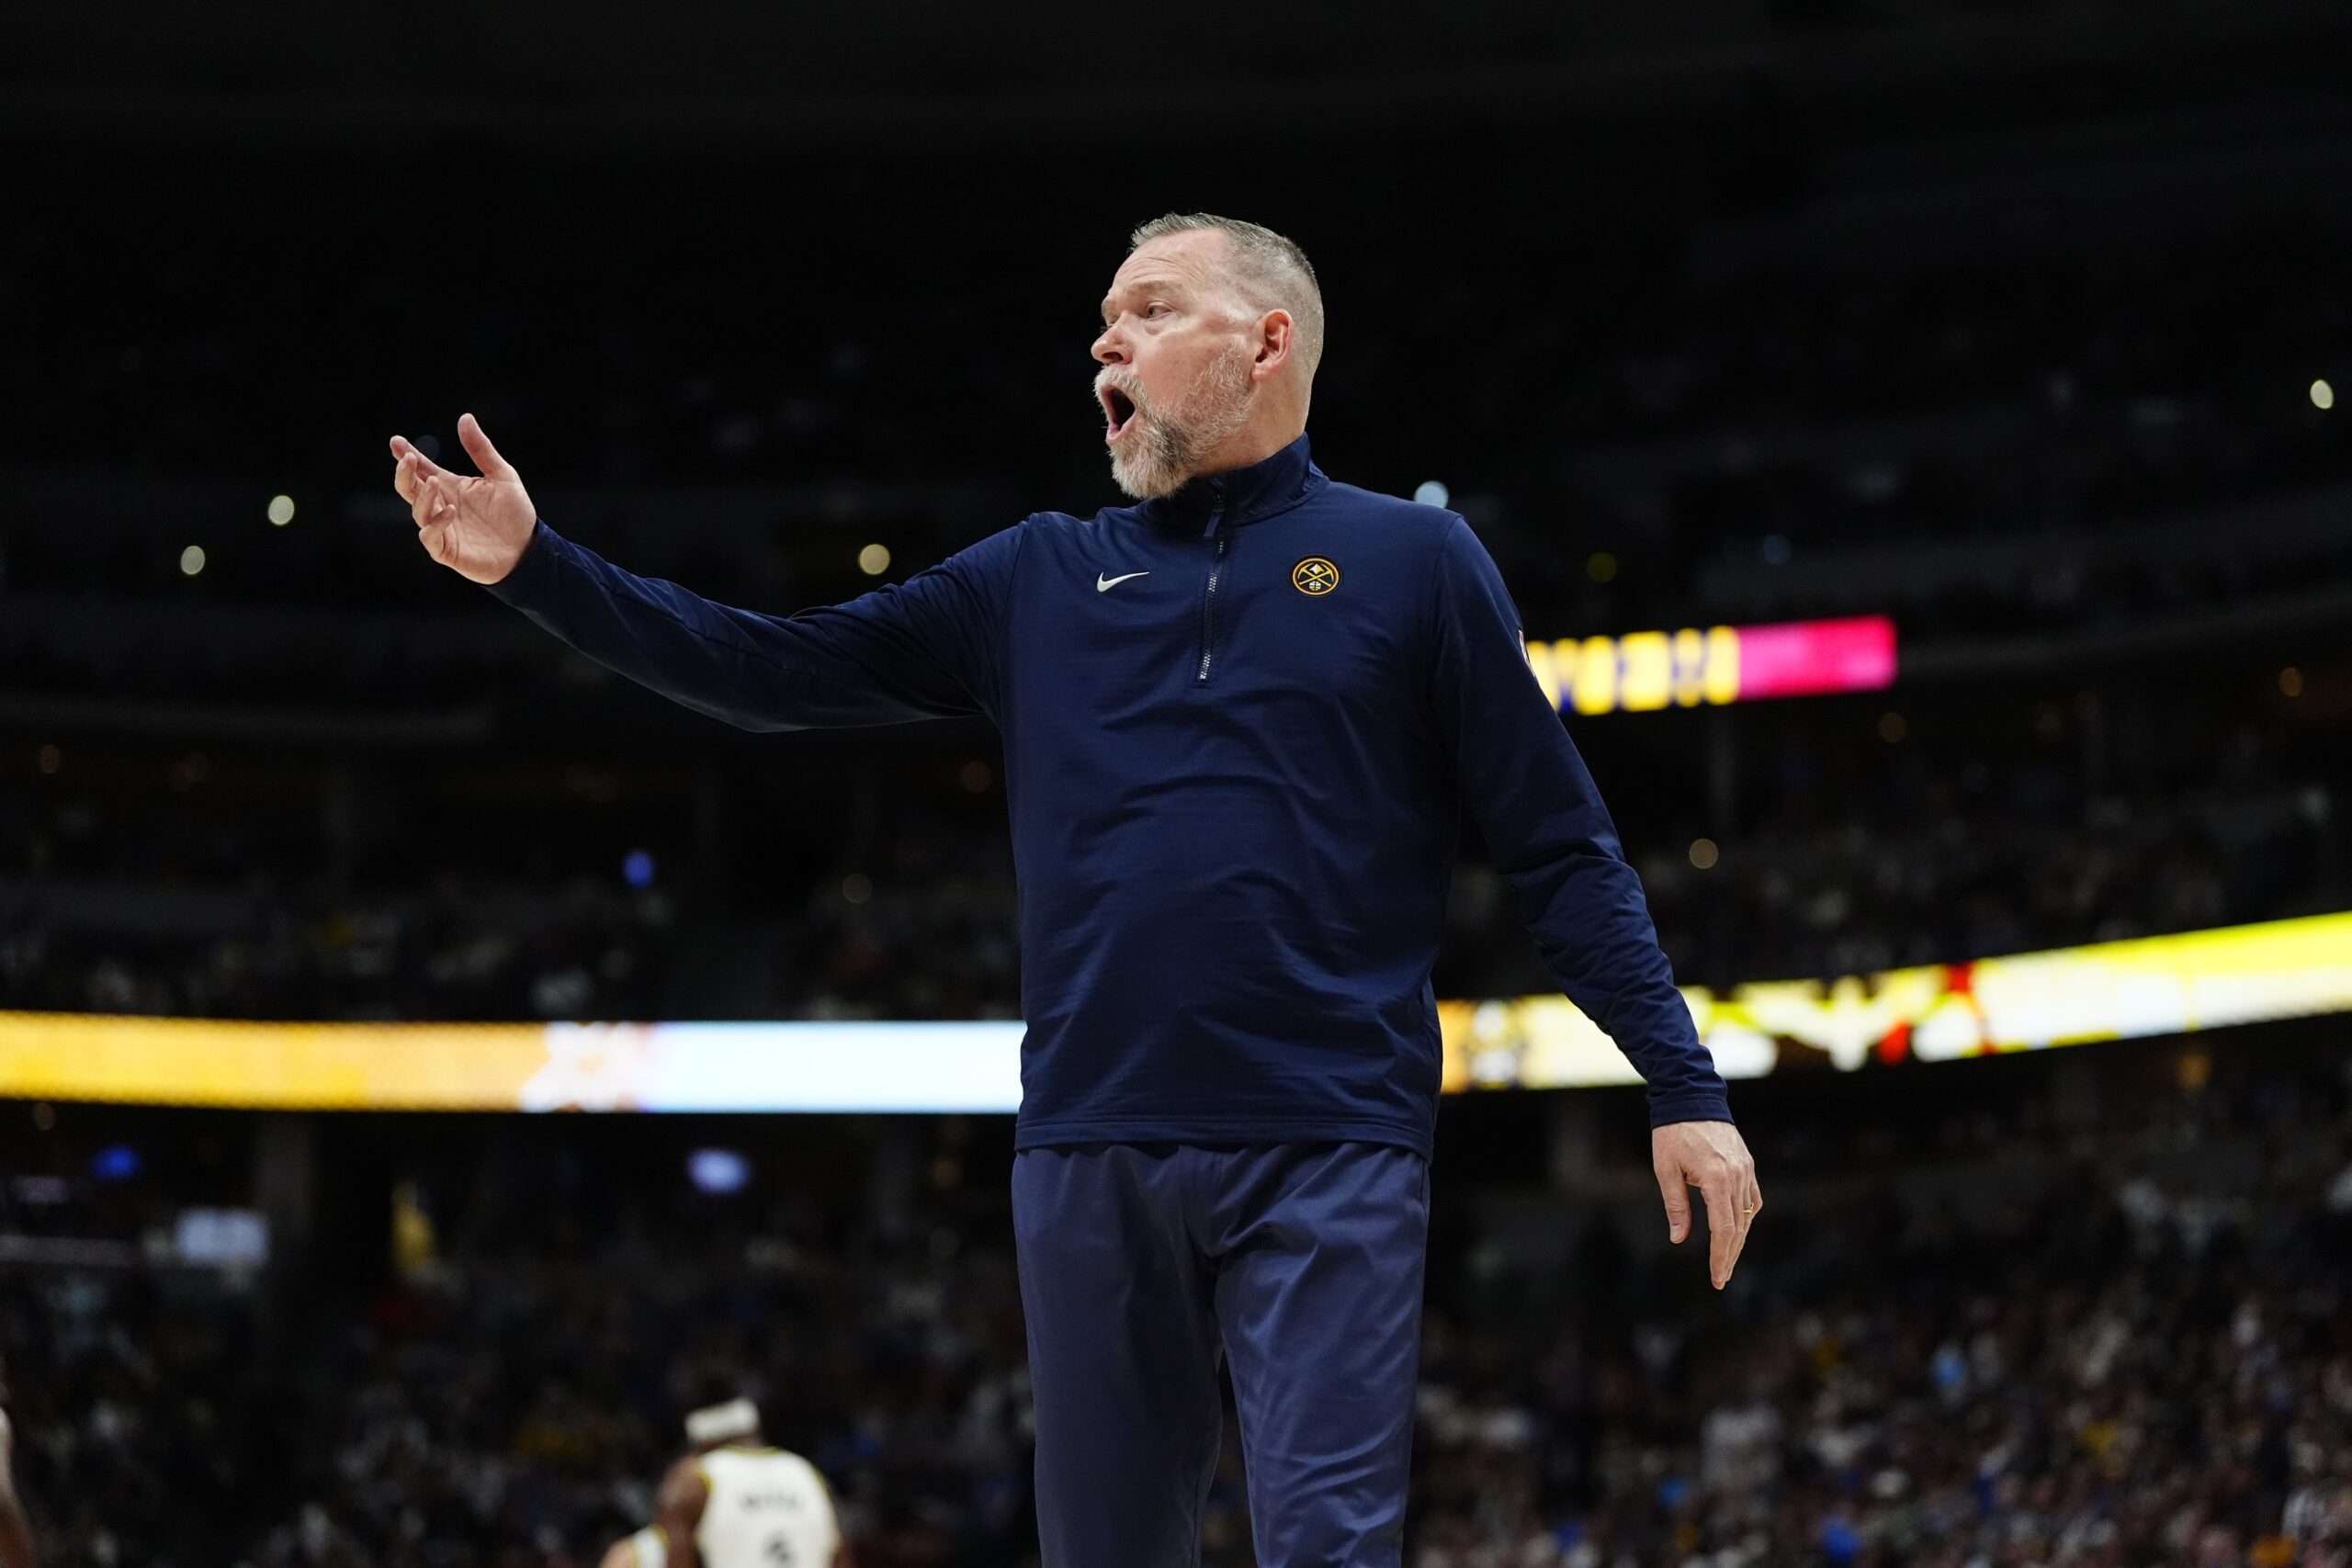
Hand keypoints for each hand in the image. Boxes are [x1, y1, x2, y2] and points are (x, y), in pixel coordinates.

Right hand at [389, 412, 537, 584]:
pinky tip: (450, 510)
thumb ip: (481, 449)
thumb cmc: (515, 513)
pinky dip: (436, 524)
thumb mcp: (502, 475)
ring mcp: (442, 529)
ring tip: (434, 482)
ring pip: (418, 511)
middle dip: (404, 474)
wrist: (529, 549)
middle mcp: (441, 506)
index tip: (396, 441)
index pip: (423, 469)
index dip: (407, 455)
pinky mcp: (447, 550)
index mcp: (451, 487)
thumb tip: (465, 417)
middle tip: (408, 459)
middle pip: (410, 489)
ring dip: (422, 496)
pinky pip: (430, 537)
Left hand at [1653, 1119, 1761, 1289]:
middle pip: (1738, 1227)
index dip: (1721, 1257)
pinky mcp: (1747, 1164)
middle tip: (1722, 1278)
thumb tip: (1679, 1238)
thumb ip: (1676, 1206)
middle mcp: (1736, 1176)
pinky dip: (1746, 1218)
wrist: (1690, 1097)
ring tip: (1727, 1260)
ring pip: (1748, 1216)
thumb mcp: (1665, 1169)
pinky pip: (1752, 1198)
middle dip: (1730, 1256)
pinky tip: (1737, 1230)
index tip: (1717, 1278)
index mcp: (1716, 1179)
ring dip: (1738, 1240)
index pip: (1723, 1230)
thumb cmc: (1672, 1133)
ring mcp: (1746, 1170)